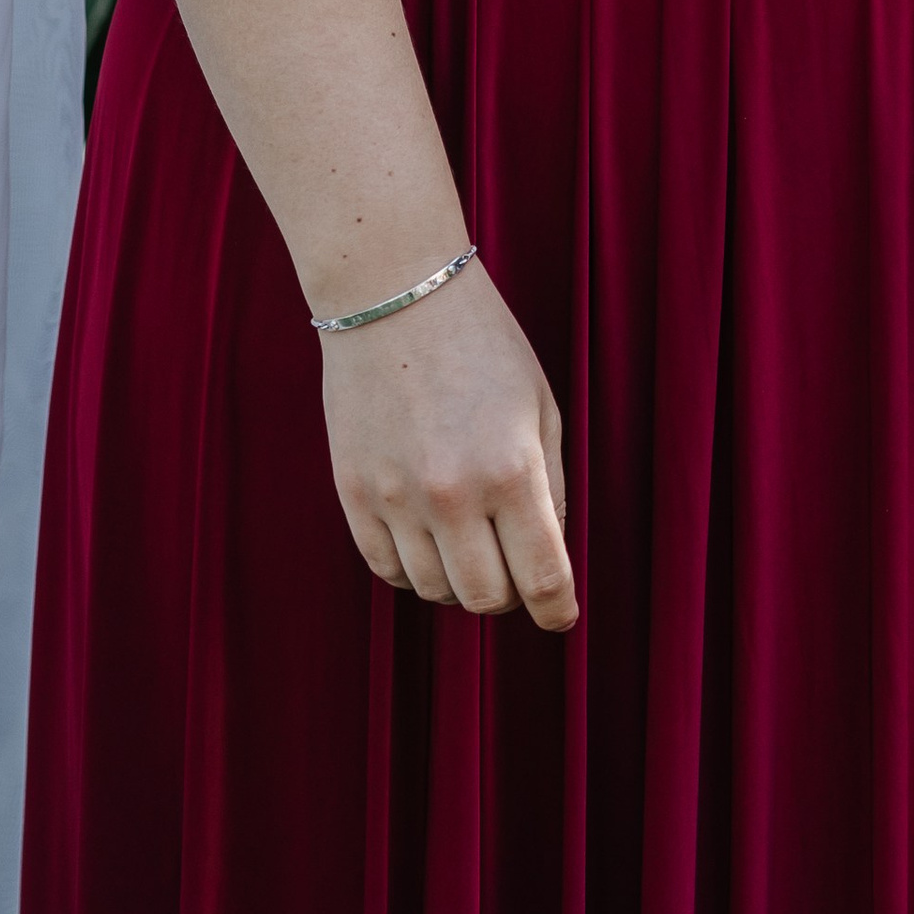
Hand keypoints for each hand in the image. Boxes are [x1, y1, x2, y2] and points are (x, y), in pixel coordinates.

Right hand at [319, 257, 577, 630]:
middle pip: (485, 598)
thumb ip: (550, 487)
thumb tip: (547, 555)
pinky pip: (385, 568)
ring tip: (470, 545)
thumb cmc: (482, 345)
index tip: (561, 618)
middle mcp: (451, 495)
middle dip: (510, 596)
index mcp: (511, 471)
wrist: (395, 295)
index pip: (542, 578)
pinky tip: (428, 540)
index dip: (557, 610)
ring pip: (434, 591)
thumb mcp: (540, 408)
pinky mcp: (352, 493)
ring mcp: (394, 498)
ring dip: (460, 582)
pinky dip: (413, 569)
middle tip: (515, 571)